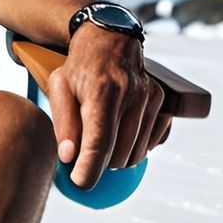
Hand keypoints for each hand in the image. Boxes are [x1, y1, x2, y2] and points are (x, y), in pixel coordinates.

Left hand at [46, 25, 166, 188]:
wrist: (110, 39)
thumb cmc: (79, 68)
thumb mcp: (59, 88)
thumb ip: (64, 124)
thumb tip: (68, 158)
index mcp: (102, 91)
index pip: (98, 141)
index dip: (90, 168)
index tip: (81, 183)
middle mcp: (131, 94)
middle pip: (119, 152)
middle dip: (100, 163)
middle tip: (84, 157)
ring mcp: (151, 98)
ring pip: (136, 152)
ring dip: (117, 157)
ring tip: (101, 143)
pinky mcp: (163, 102)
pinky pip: (152, 142)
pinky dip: (136, 147)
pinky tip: (121, 135)